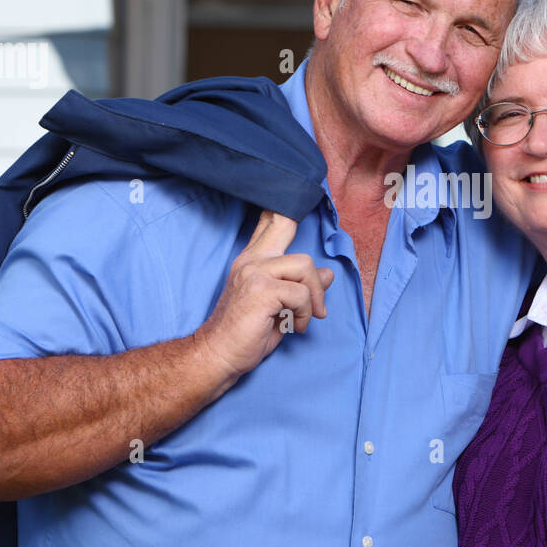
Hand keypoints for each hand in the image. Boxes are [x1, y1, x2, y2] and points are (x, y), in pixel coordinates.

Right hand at [193, 210, 333, 386]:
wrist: (218, 357)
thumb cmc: (247, 334)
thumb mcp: (281, 307)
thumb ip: (300, 287)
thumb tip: (328, 274)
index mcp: (252, 260)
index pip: (269, 221)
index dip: (284, 207)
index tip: (301, 190)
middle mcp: (251, 260)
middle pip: (286, 225)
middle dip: (306, 243)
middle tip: (314, 292)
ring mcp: (254, 272)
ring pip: (305, 265)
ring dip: (314, 296)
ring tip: (306, 318)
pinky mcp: (261, 290)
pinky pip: (302, 293)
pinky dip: (307, 313)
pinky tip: (296, 326)